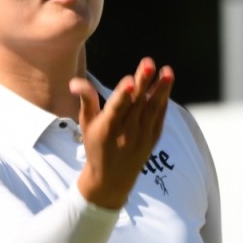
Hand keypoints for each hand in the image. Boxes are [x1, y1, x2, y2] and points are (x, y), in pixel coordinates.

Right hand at [71, 58, 174, 209]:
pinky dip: (163, 100)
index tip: (129, 81)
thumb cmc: (96, 146)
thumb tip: (74, 81)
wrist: (112, 179)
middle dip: (143, 82)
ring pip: (153, 109)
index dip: (122, 94)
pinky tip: (166, 84)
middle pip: (136, 103)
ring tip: (167, 71)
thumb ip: (86, 100)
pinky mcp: (153, 138)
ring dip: (161, 89)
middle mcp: (125, 132)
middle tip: (148, 63)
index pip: (116, 108)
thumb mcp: (86, 124)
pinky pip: (159, 116)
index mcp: (106, 128)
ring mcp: (142, 136)